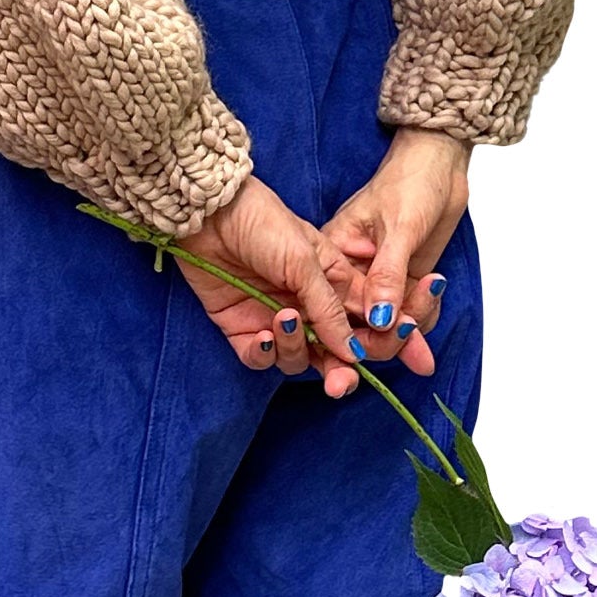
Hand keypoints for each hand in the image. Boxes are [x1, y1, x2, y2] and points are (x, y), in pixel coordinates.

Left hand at [176, 174, 368, 397]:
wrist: (209, 215)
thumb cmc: (263, 222)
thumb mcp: (304, 260)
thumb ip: (329, 309)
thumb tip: (355, 353)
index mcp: (332, 282)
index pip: (364, 321)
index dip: (378, 342)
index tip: (387, 353)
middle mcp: (307, 305)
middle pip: (333, 352)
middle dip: (341, 371)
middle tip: (340, 381)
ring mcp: (274, 319)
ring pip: (298, 359)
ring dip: (295, 349)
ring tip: (283, 319)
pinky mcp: (241, 328)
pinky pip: (260, 358)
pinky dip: (264, 355)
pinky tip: (262, 336)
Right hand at [317, 127, 471, 378]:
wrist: (439, 164)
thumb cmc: (410, 181)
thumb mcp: (399, 227)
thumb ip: (388, 275)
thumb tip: (380, 321)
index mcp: (331, 256)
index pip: (335, 308)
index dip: (356, 331)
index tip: (386, 339)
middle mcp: (348, 273)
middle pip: (358, 324)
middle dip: (388, 337)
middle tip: (415, 342)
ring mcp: (376, 279)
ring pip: (386, 324)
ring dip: (411, 324)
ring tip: (430, 295)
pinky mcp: (400, 281)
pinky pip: (407, 313)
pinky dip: (422, 313)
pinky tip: (433, 293)